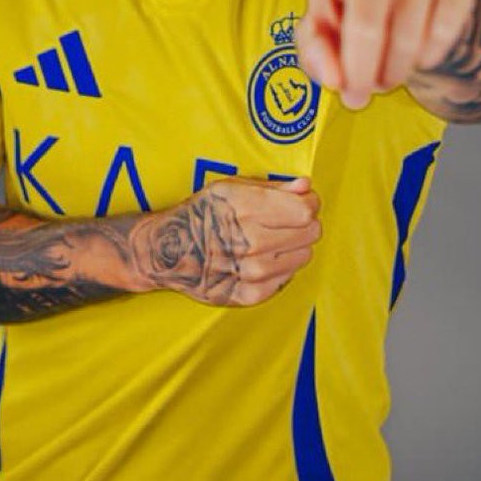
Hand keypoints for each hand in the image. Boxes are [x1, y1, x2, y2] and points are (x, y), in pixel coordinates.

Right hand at [127, 176, 320, 306]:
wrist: (169, 251)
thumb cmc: (202, 213)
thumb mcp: (232, 187)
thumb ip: (273, 186)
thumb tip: (306, 186)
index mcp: (245, 208)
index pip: (305, 210)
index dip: (309, 202)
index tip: (302, 201)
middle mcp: (250, 242)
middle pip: (310, 232)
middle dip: (304, 223)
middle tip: (286, 220)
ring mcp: (251, 272)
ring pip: (304, 255)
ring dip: (294, 246)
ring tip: (271, 239)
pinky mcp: (250, 294)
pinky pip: (287, 278)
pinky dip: (280, 267)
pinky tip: (261, 258)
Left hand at [294, 0, 474, 109]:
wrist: (408, 13)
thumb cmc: (350, 24)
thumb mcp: (323, 42)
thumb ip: (316, 56)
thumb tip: (336, 79)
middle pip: (367, 27)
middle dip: (361, 72)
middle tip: (357, 94)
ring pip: (407, 39)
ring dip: (393, 72)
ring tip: (385, 74)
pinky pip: (443, 33)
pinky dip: (428, 57)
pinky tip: (417, 53)